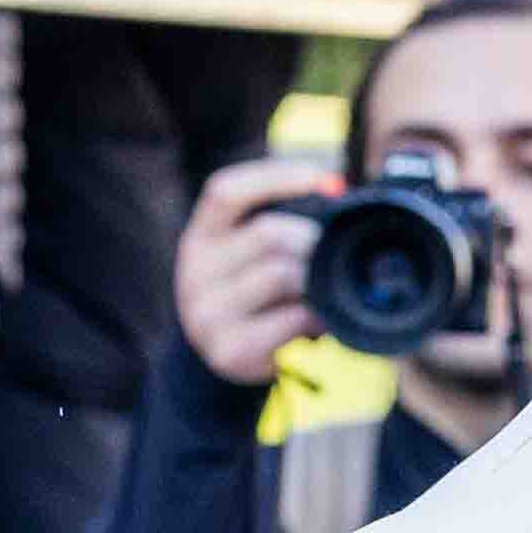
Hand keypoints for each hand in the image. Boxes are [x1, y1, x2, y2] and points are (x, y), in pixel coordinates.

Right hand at [169, 158, 336, 388]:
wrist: (223, 355)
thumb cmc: (250, 291)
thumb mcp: (247, 252)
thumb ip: (279, 221)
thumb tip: (336, 189)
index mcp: (201, 235)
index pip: (226, 192)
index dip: (276, 177)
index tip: (327, 179)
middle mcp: (194, 270)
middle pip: (269, 234)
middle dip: (312, 242)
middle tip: (328, 257)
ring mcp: (207, 312)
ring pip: (282, 275)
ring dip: (314, 282)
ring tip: (319, 293)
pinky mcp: (229, 348)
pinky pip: (291, 319)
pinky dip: (314, 318)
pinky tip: (314, 322)